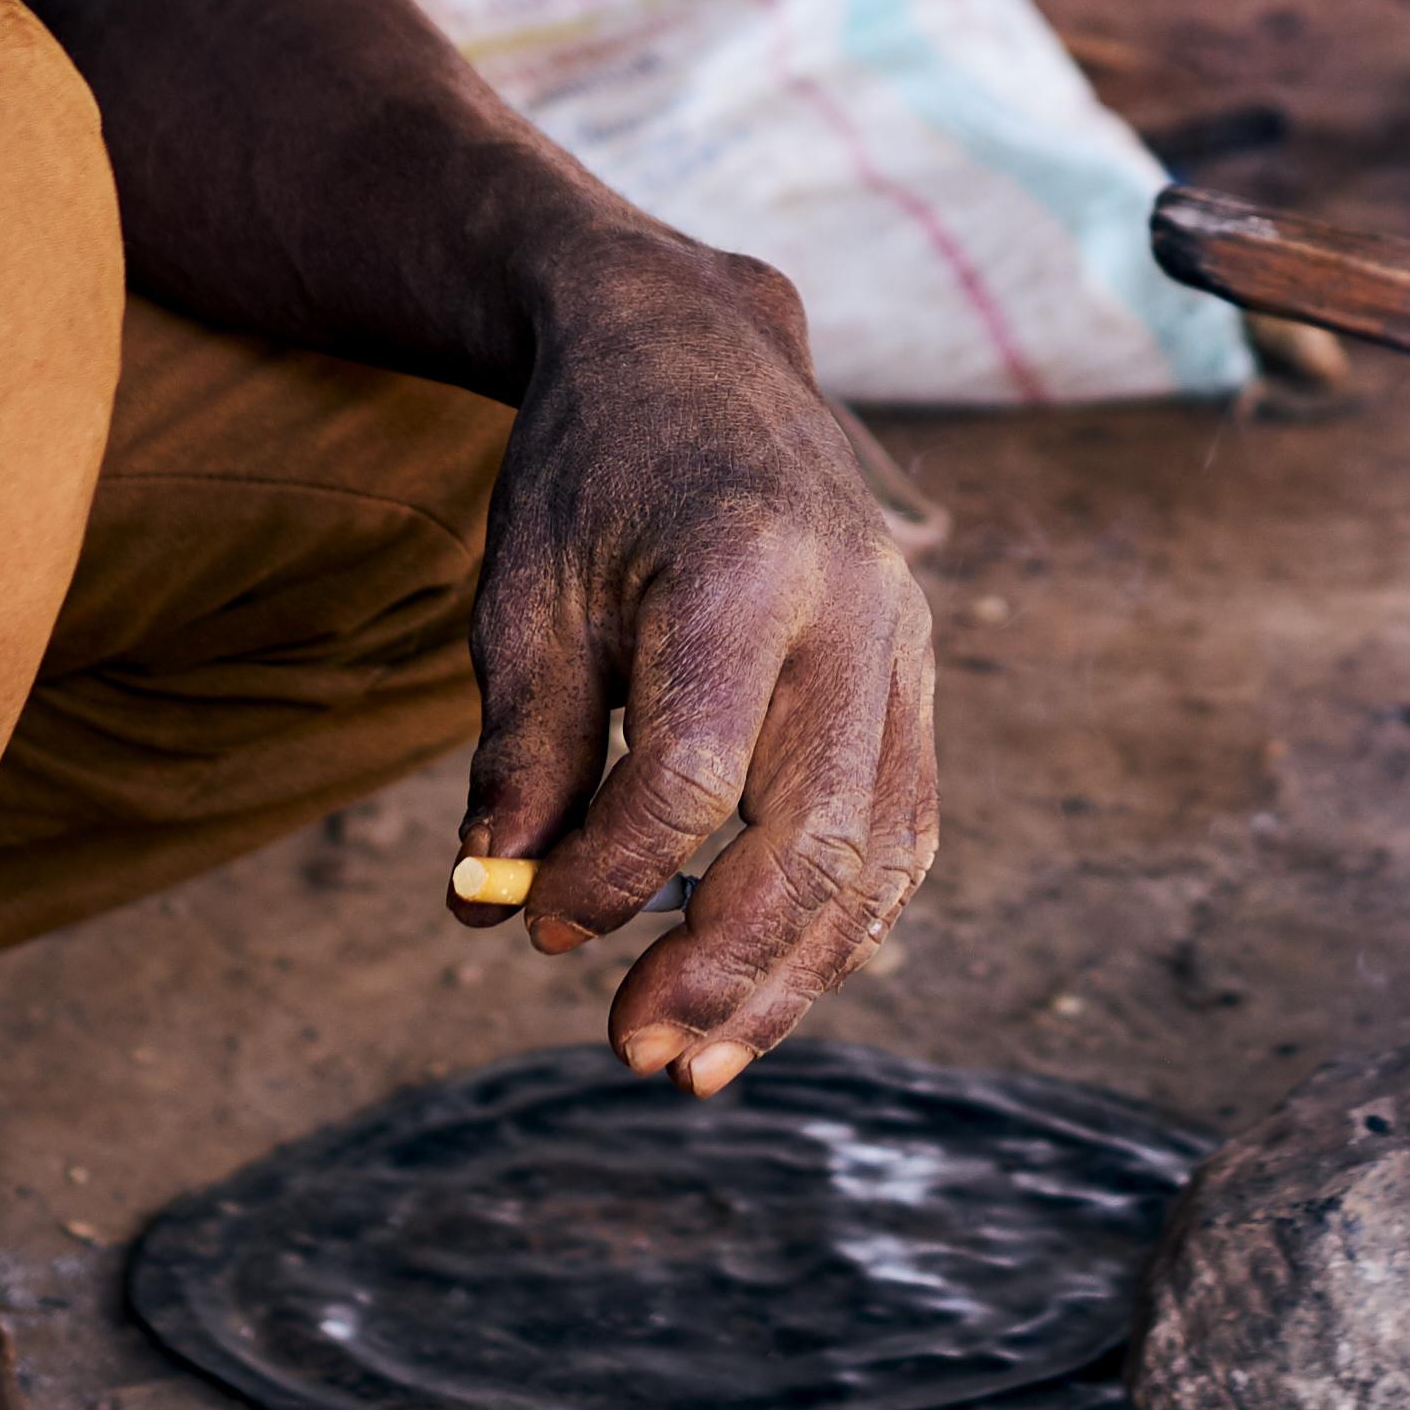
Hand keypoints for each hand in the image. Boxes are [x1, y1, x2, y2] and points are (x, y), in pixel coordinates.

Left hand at [455, 233, 936, 1095]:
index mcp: (746, 568)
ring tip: (700, 1063)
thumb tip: (495, 898)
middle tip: (635, 1051)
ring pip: (881, 850)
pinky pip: (903, 823)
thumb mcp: (526, 589)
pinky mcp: (914, 671)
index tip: (537, 924)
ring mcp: (904, 638)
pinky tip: (766, 987)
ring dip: (795, 975)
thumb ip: (525, 745)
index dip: (615, 873)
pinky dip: (843, 920)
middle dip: (727, 966)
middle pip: (817, 832)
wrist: (694, 345)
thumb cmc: (592, 467)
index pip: (694, 772)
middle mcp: (855, 605)